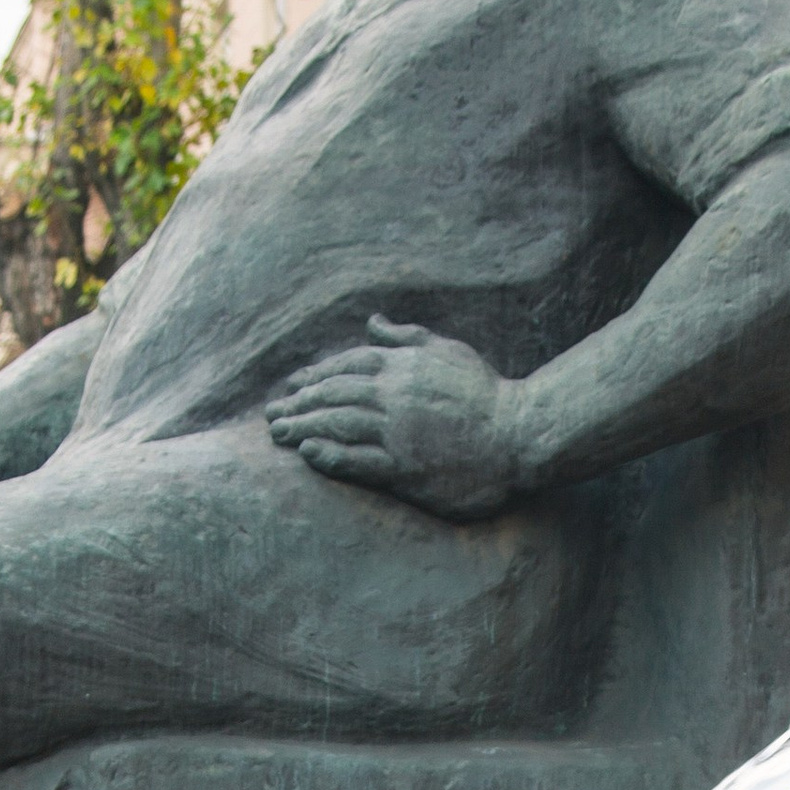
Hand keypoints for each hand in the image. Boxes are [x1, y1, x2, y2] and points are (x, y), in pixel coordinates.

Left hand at [266, 319, 522, 517]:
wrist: (517, 436)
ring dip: (303, 427)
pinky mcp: (405, 468)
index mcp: (401, 366)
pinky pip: (357, 460)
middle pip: (332, 395)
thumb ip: (406, 337)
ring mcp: (397, 432)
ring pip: (337, 425)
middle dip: (297, 403)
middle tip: (272, 415)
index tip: (291, 387)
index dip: (313, 376)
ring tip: (278, 433)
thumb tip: (373, 322)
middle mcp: (393, 395)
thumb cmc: (484, 393)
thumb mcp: (447, 351)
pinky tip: (308, 454)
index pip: (344, 365)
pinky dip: (329, 456)